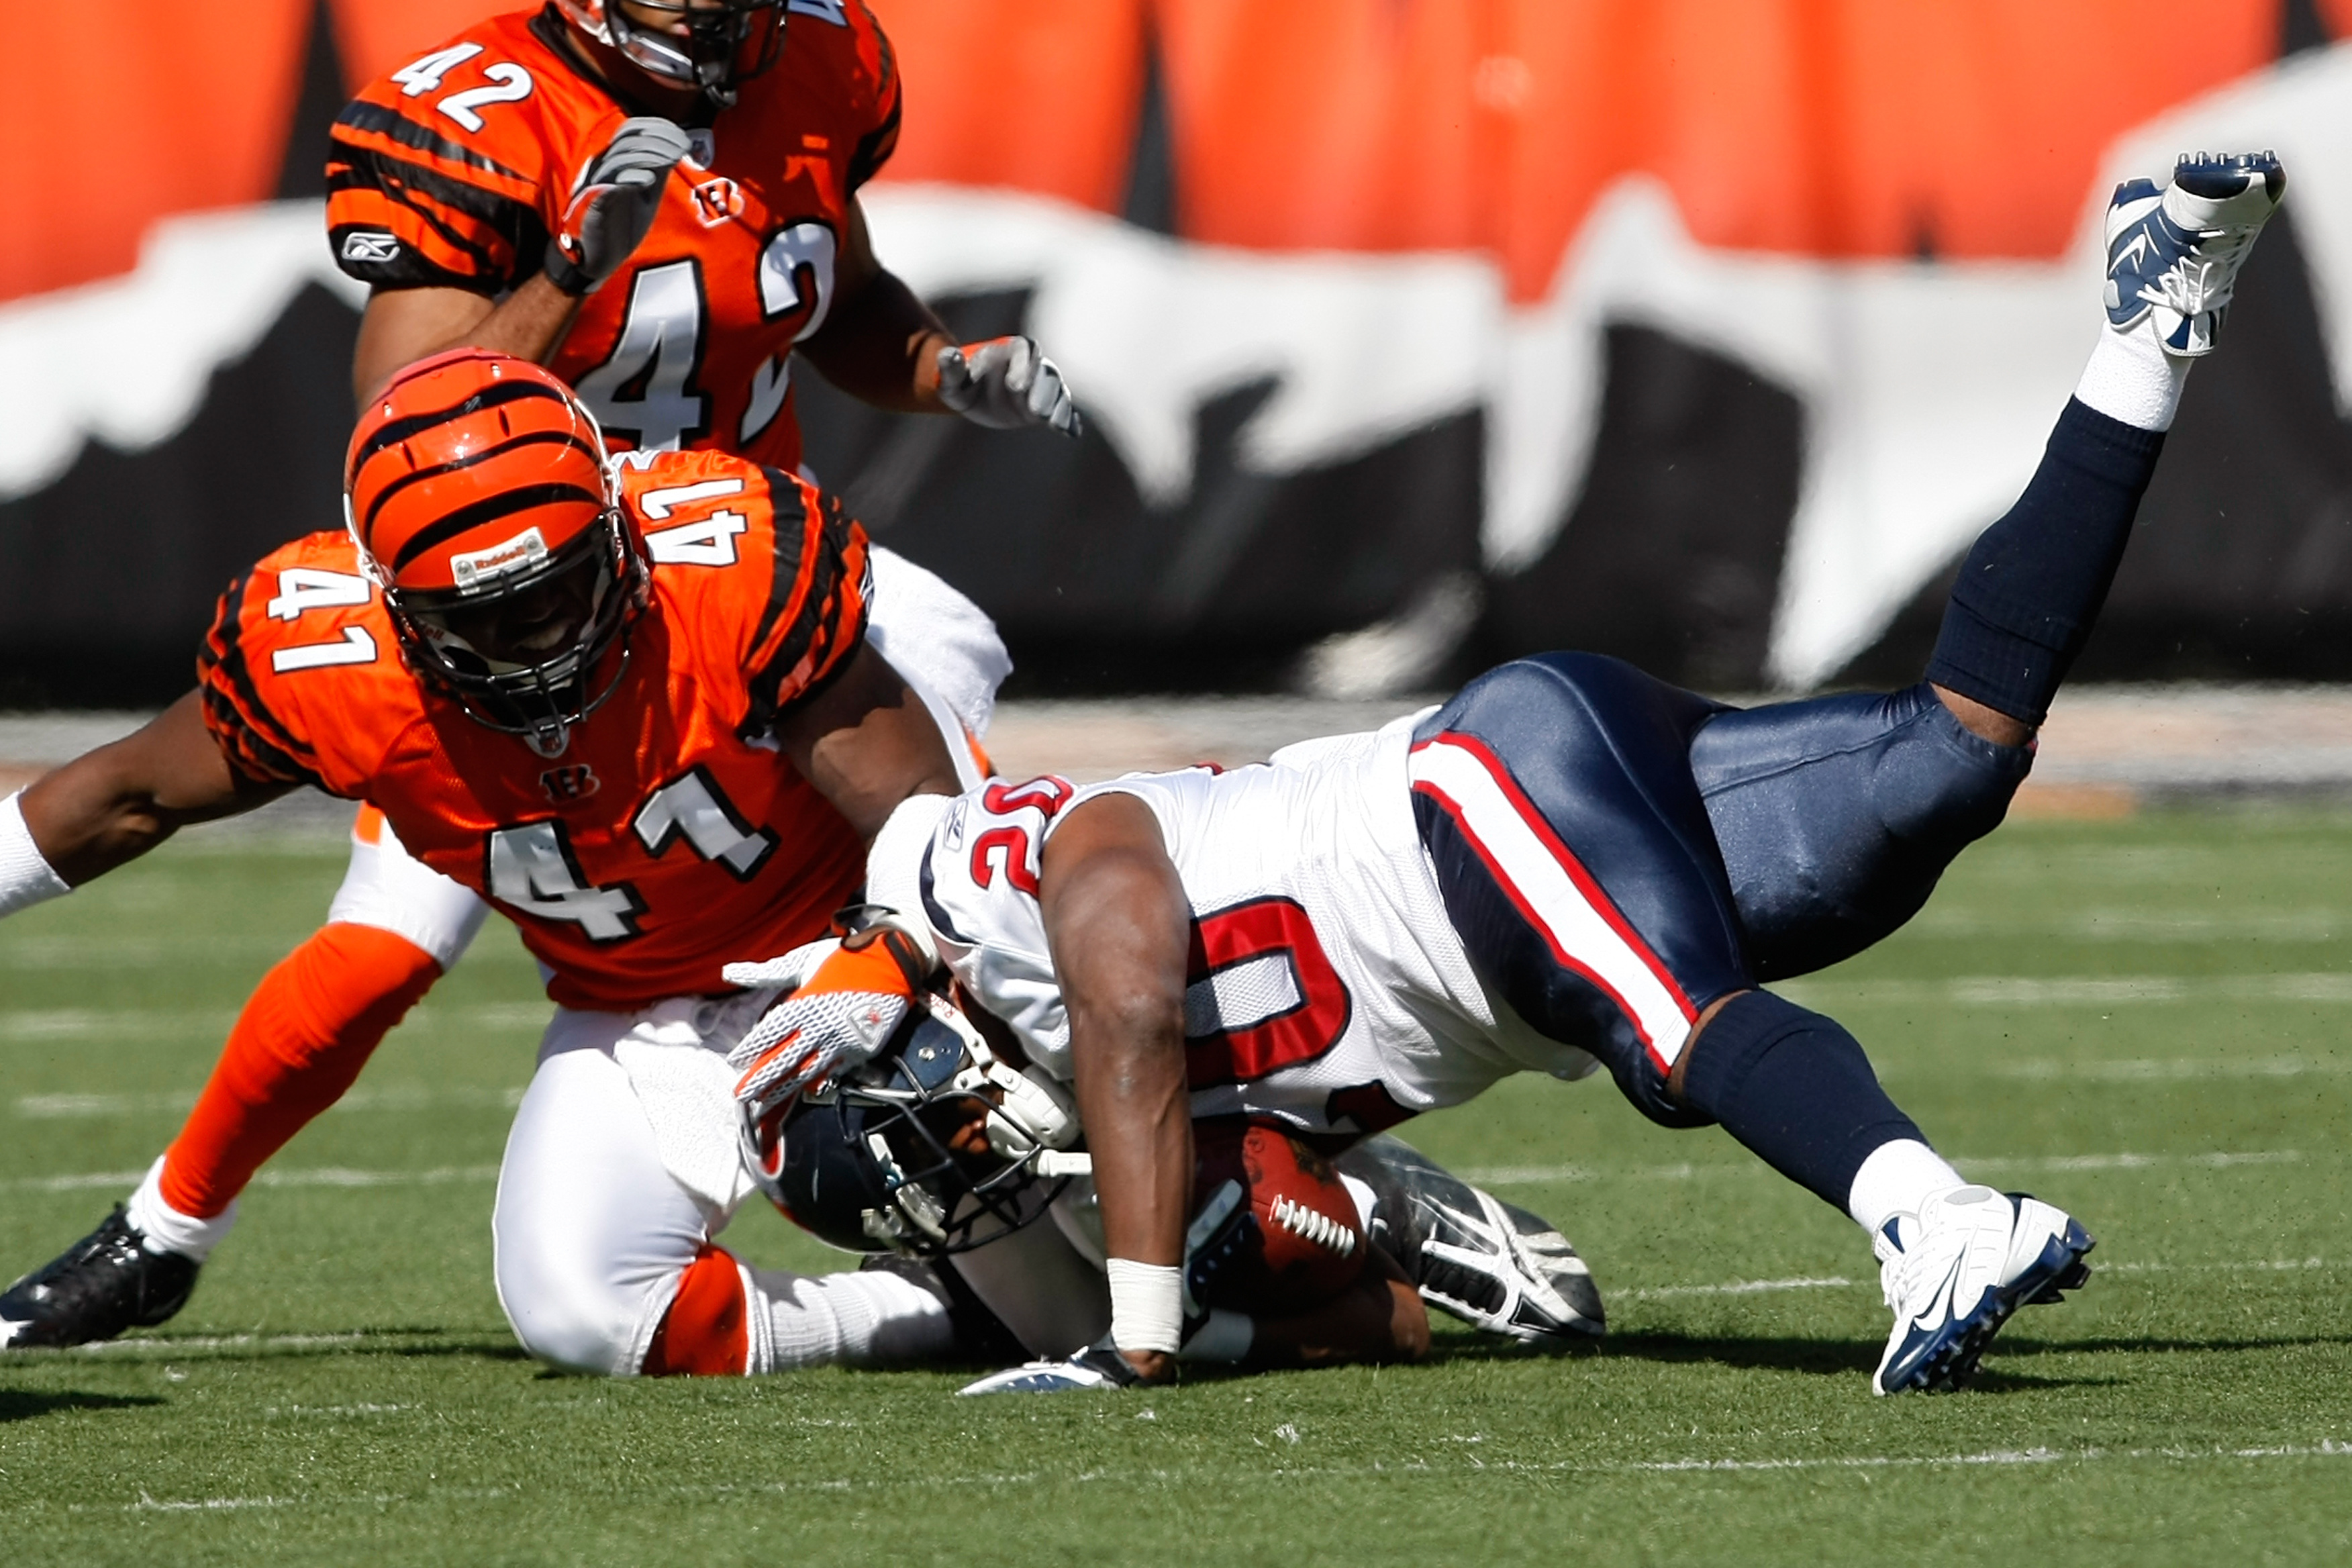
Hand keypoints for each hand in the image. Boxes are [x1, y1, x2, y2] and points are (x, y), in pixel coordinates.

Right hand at [544, 117, 692, 296]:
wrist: (602, 255)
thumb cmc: (624, 222)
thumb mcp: (649, 191)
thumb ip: (659, 170)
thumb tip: (677, 147)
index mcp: (616, 160)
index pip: (632, 130)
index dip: (658, 128)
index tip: (684, 138)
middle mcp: (604, 166)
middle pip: (627, 139)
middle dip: (659, 139)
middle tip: (682, 148)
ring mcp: (597, 182)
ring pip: (620, 157)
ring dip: (649, 155)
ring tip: (672, 159)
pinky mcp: (594, 202)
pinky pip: (608, 184)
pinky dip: (630, 178)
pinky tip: (649, 179)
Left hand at [723, 919, 933, 1109]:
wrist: (892, 960)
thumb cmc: (844, 957)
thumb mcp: (802, 961)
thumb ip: (765, 973)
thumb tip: (728, 971)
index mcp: (803, 1003)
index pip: (769, 1033)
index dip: (750, 1049)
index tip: (735, 1061)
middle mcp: (820, 1026)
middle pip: (783, 1060)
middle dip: (760, 1079)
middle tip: (740, 1095)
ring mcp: (841, 1041)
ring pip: (806, 1071)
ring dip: (783, 1088)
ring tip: (764, 1101)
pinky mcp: (860, 1049)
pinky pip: (834, 1071)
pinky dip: (817, 1082)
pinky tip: (804, 1091)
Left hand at [935, 337, 1083, 436]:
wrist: (975, 398)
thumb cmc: (963, 384)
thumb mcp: (952, 380)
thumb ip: (951, 368)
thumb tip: (948, 355)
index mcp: (1010, 350)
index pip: (1024, 349)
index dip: (1023, 366)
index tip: (1015, 387)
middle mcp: (1031, 365)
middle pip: (1045, 372)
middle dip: (1043, 392)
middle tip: (1037, 412)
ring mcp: (1042, 386)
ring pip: (1057, 391)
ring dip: (1058, 407)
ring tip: (1055, 425)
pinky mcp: (1048, 405)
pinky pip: (1063, 409)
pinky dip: (1069, 420)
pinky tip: (1072, 433)